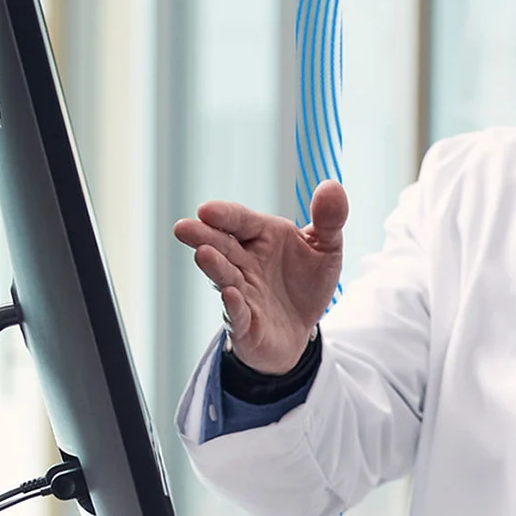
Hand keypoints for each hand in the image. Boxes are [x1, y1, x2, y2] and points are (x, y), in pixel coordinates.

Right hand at [173, 180, 347, 372]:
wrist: (301, 330)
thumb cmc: (305, 282)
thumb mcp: (327, 248)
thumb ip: (329, 219)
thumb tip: (332, 185)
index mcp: (261, 237)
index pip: (241, 220)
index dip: (225, 215)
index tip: (207, 210)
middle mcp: (245, 263)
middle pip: (223, 246)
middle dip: (204, 236)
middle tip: (183, 227)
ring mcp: (242, 294)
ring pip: (225, 278)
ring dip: (214, 267)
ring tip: (203, 253)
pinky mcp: (245, 324)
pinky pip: (238, 315)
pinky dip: (234, 305)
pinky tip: (230, 294)